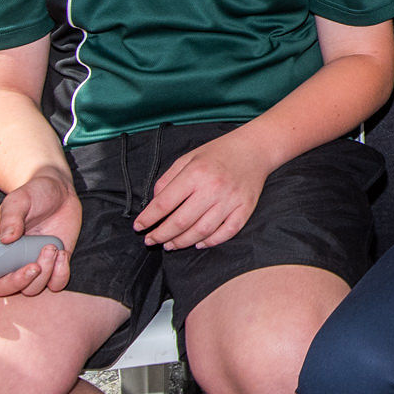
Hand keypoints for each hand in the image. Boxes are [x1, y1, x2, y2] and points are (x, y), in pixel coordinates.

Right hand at [0, 169, 80, 306]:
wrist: (59, 191)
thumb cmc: (32, 194)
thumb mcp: (19, 199)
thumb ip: (11, 217)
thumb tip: (6, 239)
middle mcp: (8, 262)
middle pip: (3, 289)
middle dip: (18, 282)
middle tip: (34, 265)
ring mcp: (30, 266)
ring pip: (31, 289)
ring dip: (44, 272)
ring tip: (51, 247)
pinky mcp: (52, 267)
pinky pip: (54, 285)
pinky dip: (60, 274)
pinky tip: (61, 253)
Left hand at [138, 131, 265, 252]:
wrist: (254, 149)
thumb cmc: (217, 153)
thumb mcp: (187, 158)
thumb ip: (168, 180)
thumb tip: (154, 204)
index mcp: (195, 173)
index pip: (164, 203)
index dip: (148, 218)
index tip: (139, 227)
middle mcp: (212, 188)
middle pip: (181, 222)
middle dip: (161, 235)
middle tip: (151, 240)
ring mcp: (230, 200)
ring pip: (201, 231)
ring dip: (182, 242)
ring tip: (170, 245)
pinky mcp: (245, 208)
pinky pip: (227, 232)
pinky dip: (211, 241)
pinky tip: (198, 243)